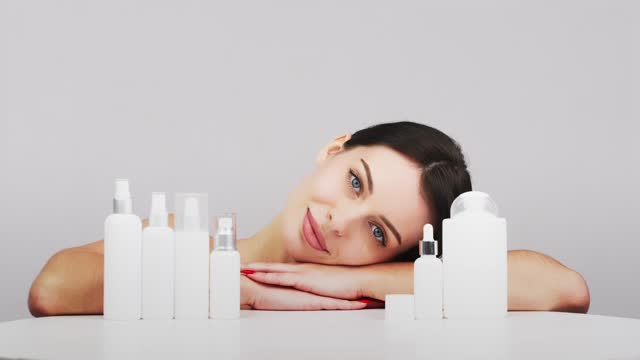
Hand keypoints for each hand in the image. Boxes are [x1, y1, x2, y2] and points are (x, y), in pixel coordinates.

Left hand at [241, 262, 383, 307]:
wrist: (360, 279)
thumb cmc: (350, 283)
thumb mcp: (331, 284)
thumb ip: (322, 285)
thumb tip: (317, 290)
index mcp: (308, 270)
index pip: (283, 268)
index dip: (268, 267)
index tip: (254, 266)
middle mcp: (303, 268)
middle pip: (274, 267)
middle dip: (257, 266)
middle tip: (239, 264)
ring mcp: (302, 272)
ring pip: (274, 270)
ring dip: (257, 269)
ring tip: (241, 268)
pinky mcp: (304, 280)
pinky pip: (281, 278)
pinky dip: (267, 276)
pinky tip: (256, 276)